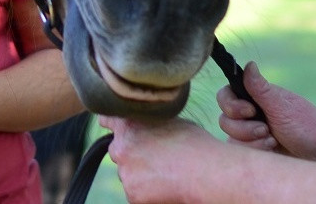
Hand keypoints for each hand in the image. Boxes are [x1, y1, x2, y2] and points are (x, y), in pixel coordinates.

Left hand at [100, 116, 223, 203]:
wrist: (207, 173)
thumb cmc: (196, 146)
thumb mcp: (170, 122)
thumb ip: (148, 124)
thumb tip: (143, 126)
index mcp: (129, 124)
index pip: (108, 121)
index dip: (111, 124)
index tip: (108, 126)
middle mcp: (121, 146)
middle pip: (118, 151)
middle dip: (131, 155)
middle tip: (155, 160)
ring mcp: (125, 171)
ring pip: (127, 174)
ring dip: (139, 175)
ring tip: (165, 174)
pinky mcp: (133, 193)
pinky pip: (136, 193)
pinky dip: (147, 193)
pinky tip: (166, 188)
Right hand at [218, 61, 315, 161]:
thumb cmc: (309, 127)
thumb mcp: (282, 107)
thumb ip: (260, 88)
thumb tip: (249, 63)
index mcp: (255, 97)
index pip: (225, 96)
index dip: (232, 105)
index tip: (251, 111)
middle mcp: (250, 113)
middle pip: (225, 119)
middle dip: (244, 128)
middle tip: (266, 129)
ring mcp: (251, 132)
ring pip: (230, 136)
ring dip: (251, 141)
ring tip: (272, 140)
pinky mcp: (255, 148)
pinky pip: (240, 151)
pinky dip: (255, 150)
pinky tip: (272, 149)